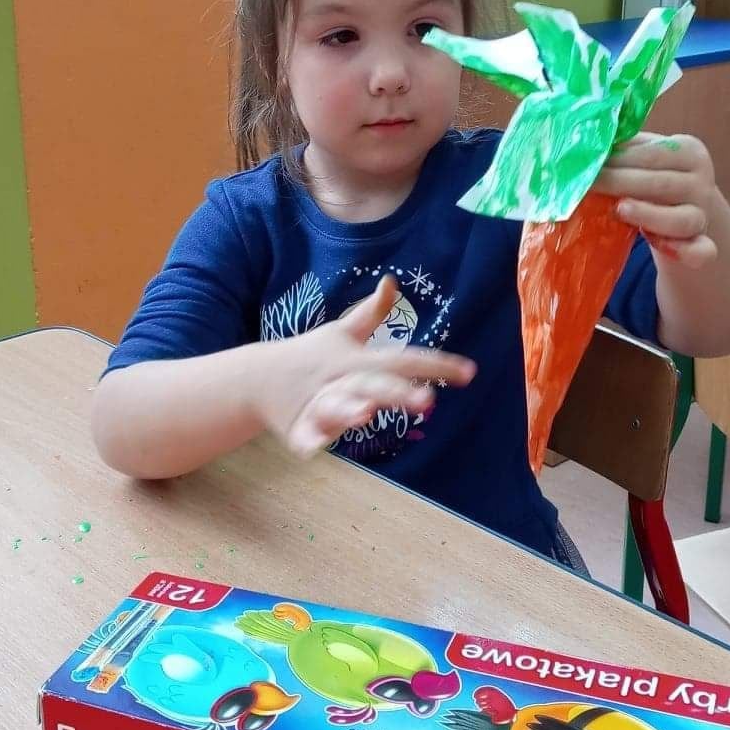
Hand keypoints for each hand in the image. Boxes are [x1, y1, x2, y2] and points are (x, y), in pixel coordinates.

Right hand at [261, 277, 475, 456]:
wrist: (259, 378)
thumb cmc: (310, 356)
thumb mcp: (341, 332)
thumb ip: (371, 312)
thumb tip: (391, 280)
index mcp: (357, 359)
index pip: (403, 360)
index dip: (436, 365)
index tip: (469, 372)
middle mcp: (341, 380)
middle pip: (372, 385)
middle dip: (398, 392)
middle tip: (427, 400)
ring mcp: (318, 404)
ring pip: (336, 407)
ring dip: (350, 410)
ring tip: (366, 413)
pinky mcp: (299, 427)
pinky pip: (304, 436)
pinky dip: (308, 441)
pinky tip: (312, 449)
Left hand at [594, 133, 717, 269]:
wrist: (682, 215)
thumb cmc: (652, 181)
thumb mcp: (643, 159)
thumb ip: (622, 150)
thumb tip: (583, 147)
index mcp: (689, 152)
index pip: (652, 153)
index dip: (617, 158)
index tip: (585, 161)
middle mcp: (701, 183)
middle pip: (662, 184)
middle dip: (620, 183)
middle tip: (587, 184)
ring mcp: (703, 217)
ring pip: (682, 219)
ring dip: (649, 214)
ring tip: (619, 209)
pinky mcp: (702, 247)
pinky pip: (701, 251)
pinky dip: (685, 251)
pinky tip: (661, 246)